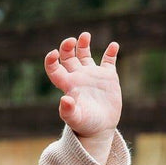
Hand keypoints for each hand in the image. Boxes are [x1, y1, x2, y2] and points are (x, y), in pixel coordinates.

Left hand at [44, 32, 121, 153]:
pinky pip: (108, 60)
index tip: (53, 53)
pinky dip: (111, 52)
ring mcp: (92, 76)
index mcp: (67, 85)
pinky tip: (113, 46)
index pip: (54, 68)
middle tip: (72, 41)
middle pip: (68, 57)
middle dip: (67, 47)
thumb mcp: (75, 119)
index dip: (51, 60)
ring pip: (85, 55)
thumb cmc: (85, 125)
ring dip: (84, 44)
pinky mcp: (107, 77)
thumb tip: (64, 100)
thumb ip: (68, 111)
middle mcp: (78, 77)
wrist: (100, 129)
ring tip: (85, 35)